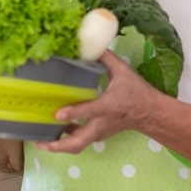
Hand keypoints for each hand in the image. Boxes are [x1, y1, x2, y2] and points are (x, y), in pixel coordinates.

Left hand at [39, 51, 159, 153]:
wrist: (150, 113)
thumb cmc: (136, 91)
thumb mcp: (123, 70)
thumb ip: (105, 57)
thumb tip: (88, 44)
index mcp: (109, 106)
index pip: (90, 110)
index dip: (73, 112)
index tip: (56, 114)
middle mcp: (102, 123)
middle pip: (79, 142)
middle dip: (58, 146)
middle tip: (40, 142)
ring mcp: (99, 132)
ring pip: (78, 145)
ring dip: (59, 146)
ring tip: (40, 141)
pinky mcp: (98, 135)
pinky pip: (80, 141)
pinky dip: (66, 139)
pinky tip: (53, 131)